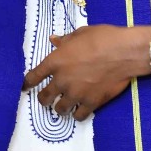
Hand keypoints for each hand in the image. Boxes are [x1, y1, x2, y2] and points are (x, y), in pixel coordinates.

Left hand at [23, 24, 150, 119]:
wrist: (124, 52)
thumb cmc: (102, 38)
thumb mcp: (80, 34)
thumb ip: (64, 41)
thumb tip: (54, 40)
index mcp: (55, 62)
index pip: (33, 77)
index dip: (26, 83)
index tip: (25, 87)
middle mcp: (61, 80)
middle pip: (44, 97)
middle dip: (44, 99)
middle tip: (48, 99)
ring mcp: (76, 93)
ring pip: (60, 109)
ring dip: (61, 107)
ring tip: (64, 106)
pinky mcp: (91, 103)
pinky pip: (78, 116)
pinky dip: (78, 114)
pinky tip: (80, 110)